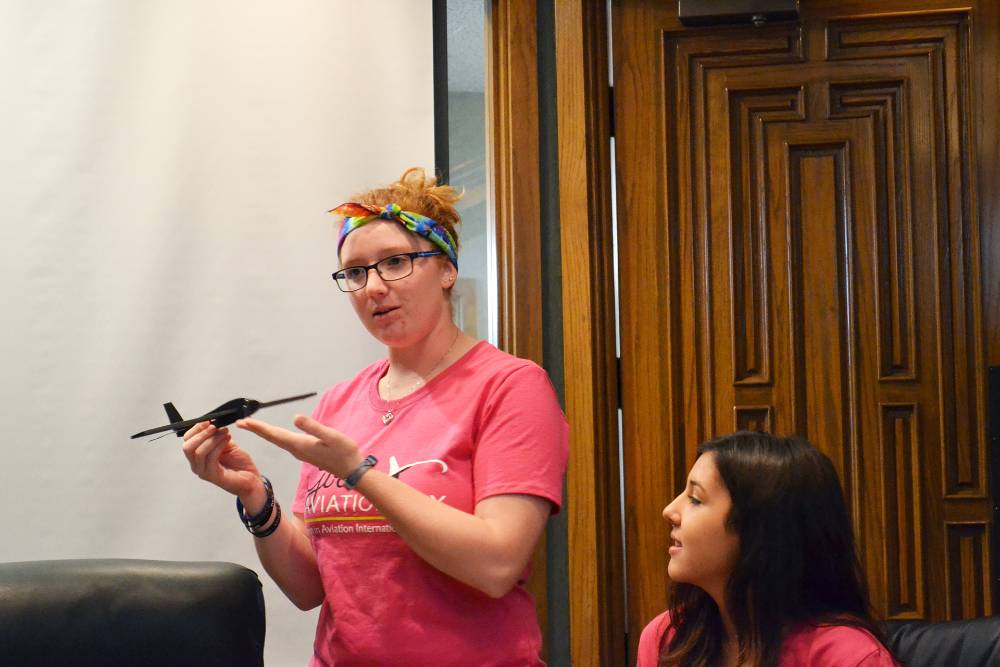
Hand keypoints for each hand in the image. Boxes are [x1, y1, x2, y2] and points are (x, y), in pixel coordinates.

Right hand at [181, 421, 261, 497]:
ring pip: (198, 452)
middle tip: (214, 426)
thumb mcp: (226, 445)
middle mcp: (197, 465)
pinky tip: (227, 439)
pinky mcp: (213, 476)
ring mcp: (203, 472)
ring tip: (225, 432)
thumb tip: (212, 423)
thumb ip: (217, 436)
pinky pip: (211, 457)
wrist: (252, 480)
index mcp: (198, 457)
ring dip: (212, 438)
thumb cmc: (239, 464)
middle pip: (187, 447)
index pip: (187, 441)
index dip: (196, 429)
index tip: (208, 421)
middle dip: (201, 434)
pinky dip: (219, 445)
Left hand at [236, 415, 363, 478]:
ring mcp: (300, 452)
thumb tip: (295, 417)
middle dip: (256, 429)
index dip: (258, 427)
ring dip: (264, 432)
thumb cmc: (344, 452)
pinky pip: (284, 442)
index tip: (243, 422)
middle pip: (271, 437)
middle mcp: (296, 449)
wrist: (351, 470)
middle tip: (240, 422)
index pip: (274, 434)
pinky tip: (273, 433)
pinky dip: (274, 435)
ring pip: (277, 440)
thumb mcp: (331, 437)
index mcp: (299, 444)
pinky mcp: (305, 451)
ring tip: (251, 425)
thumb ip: (313, 427)